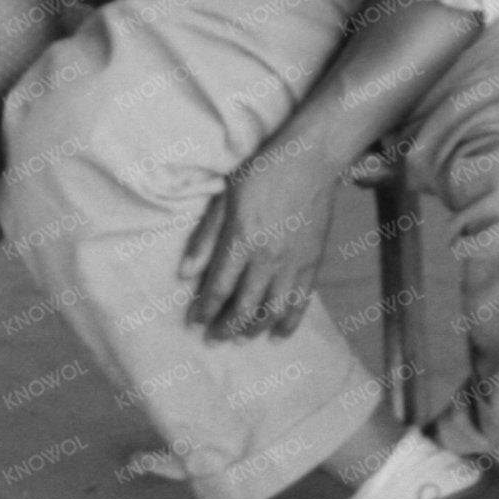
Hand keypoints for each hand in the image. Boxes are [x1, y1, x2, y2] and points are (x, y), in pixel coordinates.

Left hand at [183, 133, 339, 342]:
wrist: (310, 160)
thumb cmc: (263, 172)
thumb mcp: (225, 197)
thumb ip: (206, 237)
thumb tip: (185, 273)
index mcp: (242, 241)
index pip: (218, 289)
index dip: (205, 310)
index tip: (194, 322)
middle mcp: (268, 259)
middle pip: (244, 308)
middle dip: (226, 328)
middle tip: (214, 338)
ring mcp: (293, 263)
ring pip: (273, 311)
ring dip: (254, 329)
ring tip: (241, 337)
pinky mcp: (313, 263)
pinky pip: (301, 302)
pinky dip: (289, 322)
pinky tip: (277, 333)